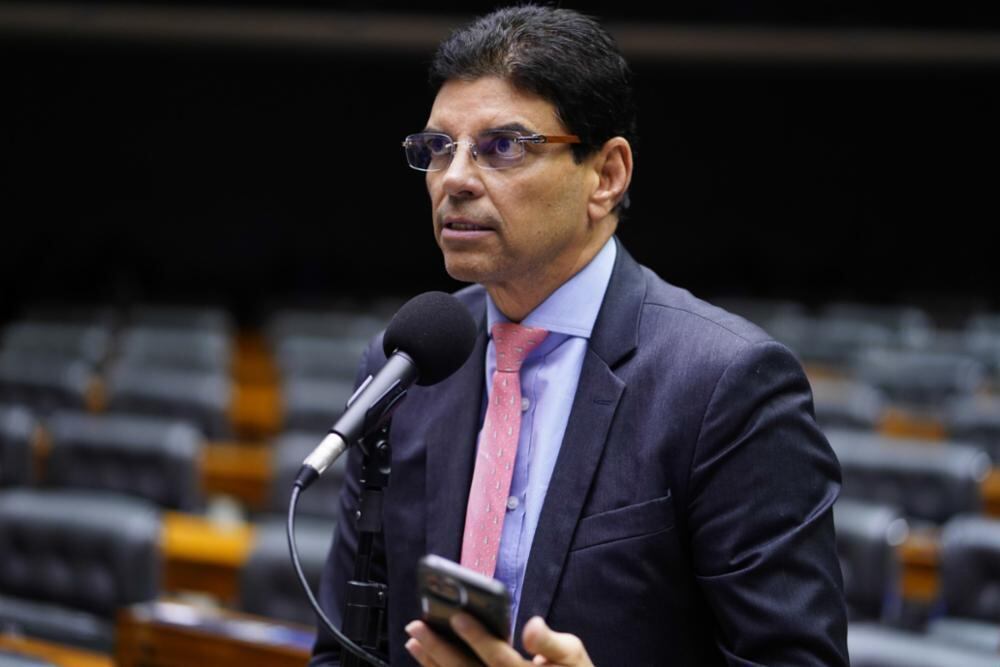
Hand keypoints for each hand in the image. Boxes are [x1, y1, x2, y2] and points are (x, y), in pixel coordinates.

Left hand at [404, 614, 593, 666]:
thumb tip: (531, 626)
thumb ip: (551, 642)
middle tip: (416, 626)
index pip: (500, 658)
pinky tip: (426, 661)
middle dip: (439, 649)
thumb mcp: (573, 655)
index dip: (479, 638)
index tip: (458, 617)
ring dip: (432, 663)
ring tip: (413, 641)